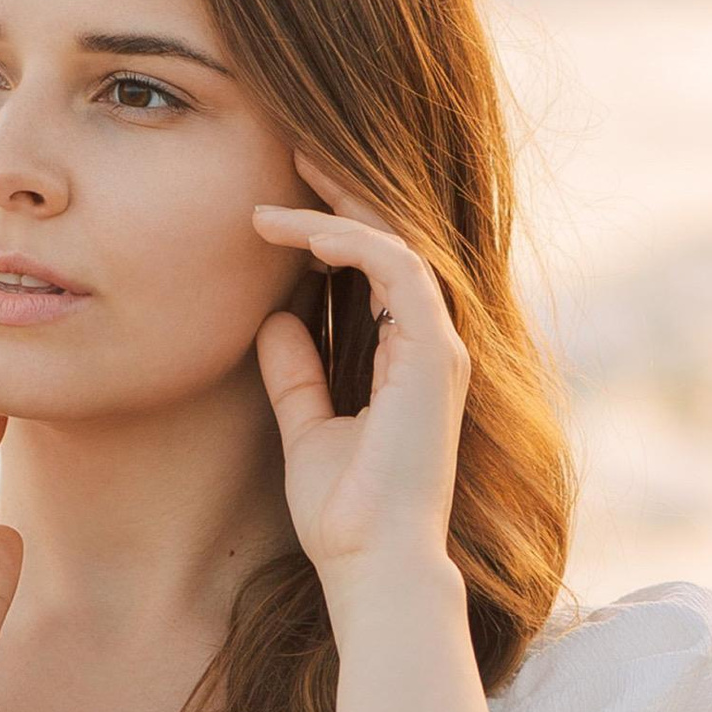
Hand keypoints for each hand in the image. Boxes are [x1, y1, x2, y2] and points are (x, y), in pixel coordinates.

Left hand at [251, 159, 469, 597]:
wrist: (372, 563)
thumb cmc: (344, 512)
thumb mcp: (306, 426)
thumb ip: (295, 373)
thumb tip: (273, 318)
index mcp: (409, 356)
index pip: (377, 266)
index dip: (332, 224)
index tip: (276, 201)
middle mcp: (431, 343)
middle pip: (393, 239)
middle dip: (344, 190)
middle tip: (292, 149)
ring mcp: (438, 347)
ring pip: (398, 242)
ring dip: (341, 205)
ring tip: (288, 172)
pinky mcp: (433, 355)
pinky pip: (396, 270)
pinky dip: (349, 242)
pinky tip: (300, 231)